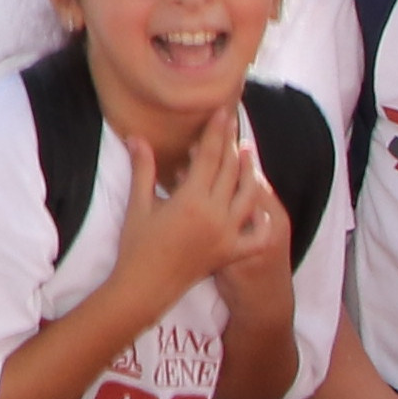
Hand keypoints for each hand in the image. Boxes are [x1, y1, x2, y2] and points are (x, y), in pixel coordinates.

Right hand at [110, 109, 280, 306]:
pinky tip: (260, 207)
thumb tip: (136, 137)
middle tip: (233, 123)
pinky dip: (261, 221)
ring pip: (248, 197)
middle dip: (232, 145)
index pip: (209, 158)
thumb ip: (143, 169)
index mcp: (191, 201)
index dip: (215, 133)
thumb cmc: (137, 245)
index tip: (221, 112)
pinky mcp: (230, 253)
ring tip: (248, 153)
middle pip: (230, 172)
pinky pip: (256, 236)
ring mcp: (227, 235)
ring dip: (250, 173)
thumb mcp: (139, 204)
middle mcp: (215, 216)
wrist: (145, 286)